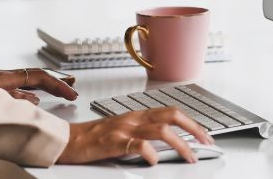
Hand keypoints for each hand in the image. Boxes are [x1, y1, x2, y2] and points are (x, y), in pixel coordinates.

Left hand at [0, 68, 77, 104]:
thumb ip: (13, 100)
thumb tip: (34, 99)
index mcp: (4, 77)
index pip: (39, 77)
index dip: (58, 85)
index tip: (71, 94)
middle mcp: (3, 76)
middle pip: (37, 76)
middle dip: (57, 83)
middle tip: (72, 92)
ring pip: (29, 80)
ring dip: (47, 86)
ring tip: (61, 91)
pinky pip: (19, 86)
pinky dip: (33, 90)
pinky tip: (35, 97)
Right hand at [56, 107, 213, 165]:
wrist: (67, 140)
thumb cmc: (93, 137)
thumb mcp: (123, 129)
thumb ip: (142, 131)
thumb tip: (167, 139)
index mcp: (137, 115)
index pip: (171, 112)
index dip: (192, 122)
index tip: (204, 135)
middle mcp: (133, 119)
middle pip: (172, 116)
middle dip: (194, 129)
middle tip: (206, 142)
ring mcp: (124, 129)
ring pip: (161, 130)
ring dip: (180, 144)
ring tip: (189, 157)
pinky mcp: (112, 142)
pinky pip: (136, 145)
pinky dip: (150, 152)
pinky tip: (154, 160)